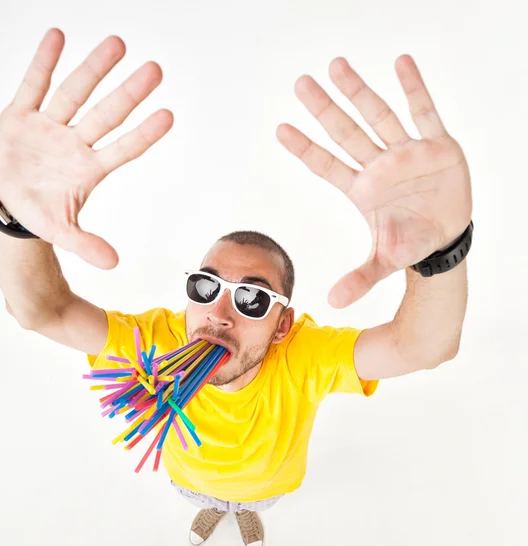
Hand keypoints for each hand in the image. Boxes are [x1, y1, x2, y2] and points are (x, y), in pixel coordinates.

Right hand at [0, 29, 172, 268]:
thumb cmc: (39, 212)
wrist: (7, 199)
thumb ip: (86, 244)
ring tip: (119, 44)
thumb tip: (114, 263)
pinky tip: (57, 37)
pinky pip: (33, 84)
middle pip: (106, 114)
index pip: (123, 149)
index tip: (168, 116)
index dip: (144, 134)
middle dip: (128, 93)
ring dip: (94, 69)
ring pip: (75, 92)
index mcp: (88, 168)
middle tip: (156, 70)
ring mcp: (50, 125)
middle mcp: (74, 142)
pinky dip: (43, 62)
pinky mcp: (22, 114)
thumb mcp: (60, 231)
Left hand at [277, 55, 471, 307]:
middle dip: (324, 109)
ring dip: (359, 91)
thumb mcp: (384, 261)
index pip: (326, 165)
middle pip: (346, 133)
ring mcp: (406, 152)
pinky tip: (401, 64)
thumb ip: (359, 278)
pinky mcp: (437, 145)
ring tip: (337, 66)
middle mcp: (379, 166)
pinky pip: (425, 112)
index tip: (280, 129)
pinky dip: (415, 89)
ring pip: (378, 116)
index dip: (304, 149)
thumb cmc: (410, 242)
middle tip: (301, 83)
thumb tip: (332, 301)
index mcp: (362, 190)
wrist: (445, 237)